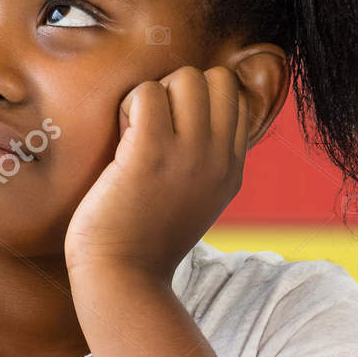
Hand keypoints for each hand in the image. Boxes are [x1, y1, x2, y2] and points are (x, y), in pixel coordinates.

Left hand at [65, 66, 250, 283]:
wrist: (123, 279)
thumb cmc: (143, 240)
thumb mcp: (196, 202)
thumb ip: (205, 164)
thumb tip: (196, 120)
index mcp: (232, 169)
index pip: (236, 99)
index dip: (199, 103)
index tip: (171, 134)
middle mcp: (219, 158)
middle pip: (216, 79)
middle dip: (179, 90)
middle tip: (151, 129)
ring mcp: (189, 155)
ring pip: (185, 77)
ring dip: (152, 95)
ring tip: (134, 134)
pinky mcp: (150, 154)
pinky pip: (147, 93)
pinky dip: (129, 105)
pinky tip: (121, 140)